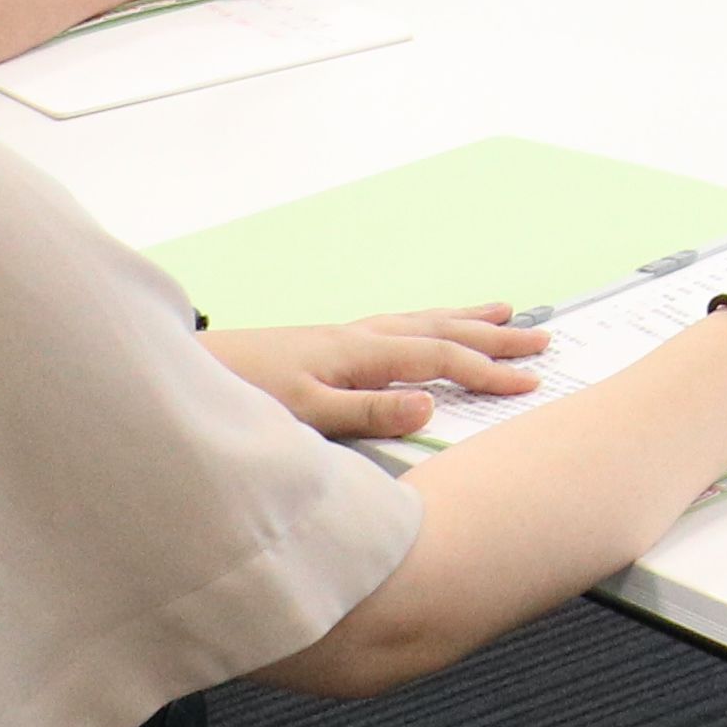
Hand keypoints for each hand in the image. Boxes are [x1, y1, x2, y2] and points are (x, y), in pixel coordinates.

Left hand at [208, 307, 549, 442]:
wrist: (187, 375)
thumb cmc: (240, 396)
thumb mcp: (306, 416)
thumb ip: (368, 413)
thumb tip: (431, 406)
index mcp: (360, 356)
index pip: (440, 361)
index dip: (488, 372)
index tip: (531, 382)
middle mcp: (357, 339)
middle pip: (440, 331)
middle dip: (492, 337)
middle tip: (539, 340)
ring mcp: (342, 338)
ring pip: (420, 321)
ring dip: (465, 319)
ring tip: (502, 311)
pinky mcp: (326, 344)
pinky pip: (398, 324)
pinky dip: (427, 322)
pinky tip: (424, 326)